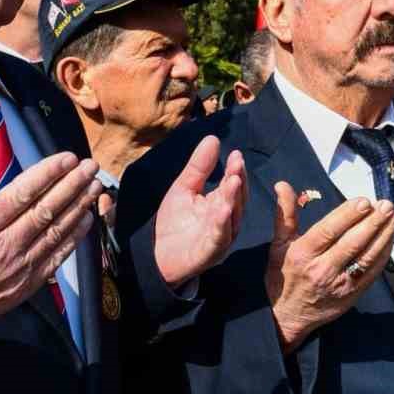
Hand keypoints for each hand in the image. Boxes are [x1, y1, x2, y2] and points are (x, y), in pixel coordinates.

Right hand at [0, 147, 101, 350]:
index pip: (22, 193)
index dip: (48, 173)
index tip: (66, 158)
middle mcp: (3, 248)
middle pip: (47, 210)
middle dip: (72, 185)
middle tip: (89, 166)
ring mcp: (18, 269)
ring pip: (57, 233)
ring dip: (79, 208)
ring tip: (95, 187)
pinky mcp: (25, 287)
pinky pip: (56, 259)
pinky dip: (74, 239)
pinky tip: (86, 221)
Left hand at [153, 137, 248, 288]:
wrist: (155, 255)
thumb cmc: (174, 222)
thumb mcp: (184, 188)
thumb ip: (199, 167)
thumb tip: (213, 138)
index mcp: (222, 204)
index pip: (232, 184)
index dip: (235, 170)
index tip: (236, 154)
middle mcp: (227, 220)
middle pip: (237, 199)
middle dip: (238, 182)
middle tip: (237, 165)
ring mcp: (221, 237)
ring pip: (231, 217)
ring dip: (233, 199)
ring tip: (233, 181)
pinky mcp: (210, 252)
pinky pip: (219, 237)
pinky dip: (222, 223)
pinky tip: (221, 208)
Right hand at [265, 183, 393, 352]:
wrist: (287, 316)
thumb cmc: (283, 276)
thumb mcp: (278, 245)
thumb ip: (285, 214)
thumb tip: (282, 185)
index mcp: (303, 254)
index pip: (329, 231)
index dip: (348, 215)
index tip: (364, 201)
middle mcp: (321, 269)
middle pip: (352, 243)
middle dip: (372, 222)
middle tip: (386, 205)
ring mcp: (339, 284)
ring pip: (366, 257)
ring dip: (383, 235)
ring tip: (393, 217)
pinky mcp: (352, 294)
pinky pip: (372, 272)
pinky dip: (383, 254)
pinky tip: (390, 238)